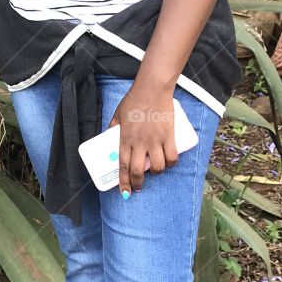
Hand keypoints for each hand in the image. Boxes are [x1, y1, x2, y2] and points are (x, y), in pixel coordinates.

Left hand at [108, 82, 178, 196]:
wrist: (152, 89)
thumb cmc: (134, 100)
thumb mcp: (117, 114)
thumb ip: (114, 126)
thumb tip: (109, 135)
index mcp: (125, 139)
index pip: (123, 166)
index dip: (123, 182)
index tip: (124, 192)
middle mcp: (139, 143)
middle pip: (138, 171)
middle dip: (138, 184)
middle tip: (138, 188)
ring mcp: (155, 141)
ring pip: (157, 167)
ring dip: (156, 172)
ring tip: (154, 170)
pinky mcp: (169, 136)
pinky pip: (172, 157)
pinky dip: (171, 163)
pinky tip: (168, 163)